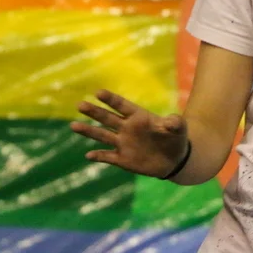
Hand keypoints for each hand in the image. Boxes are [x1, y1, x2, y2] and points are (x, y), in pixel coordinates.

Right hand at [70, 89, 188, 178]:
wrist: (174, 159)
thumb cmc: (176, 138)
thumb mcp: (180, 128)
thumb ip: (175, 122)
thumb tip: (170, 121)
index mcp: (139, 116)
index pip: (122, 105)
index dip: (111, 99)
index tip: (98, 92)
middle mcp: (127, 128)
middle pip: (107, 118)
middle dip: (94, 112)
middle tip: (80, 104)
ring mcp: (123, 143)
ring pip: (102, 135)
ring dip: (88, 131)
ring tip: (73, 125)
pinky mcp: (122, 159)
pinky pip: (107, 157)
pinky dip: (98, 156)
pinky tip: (88, 155)